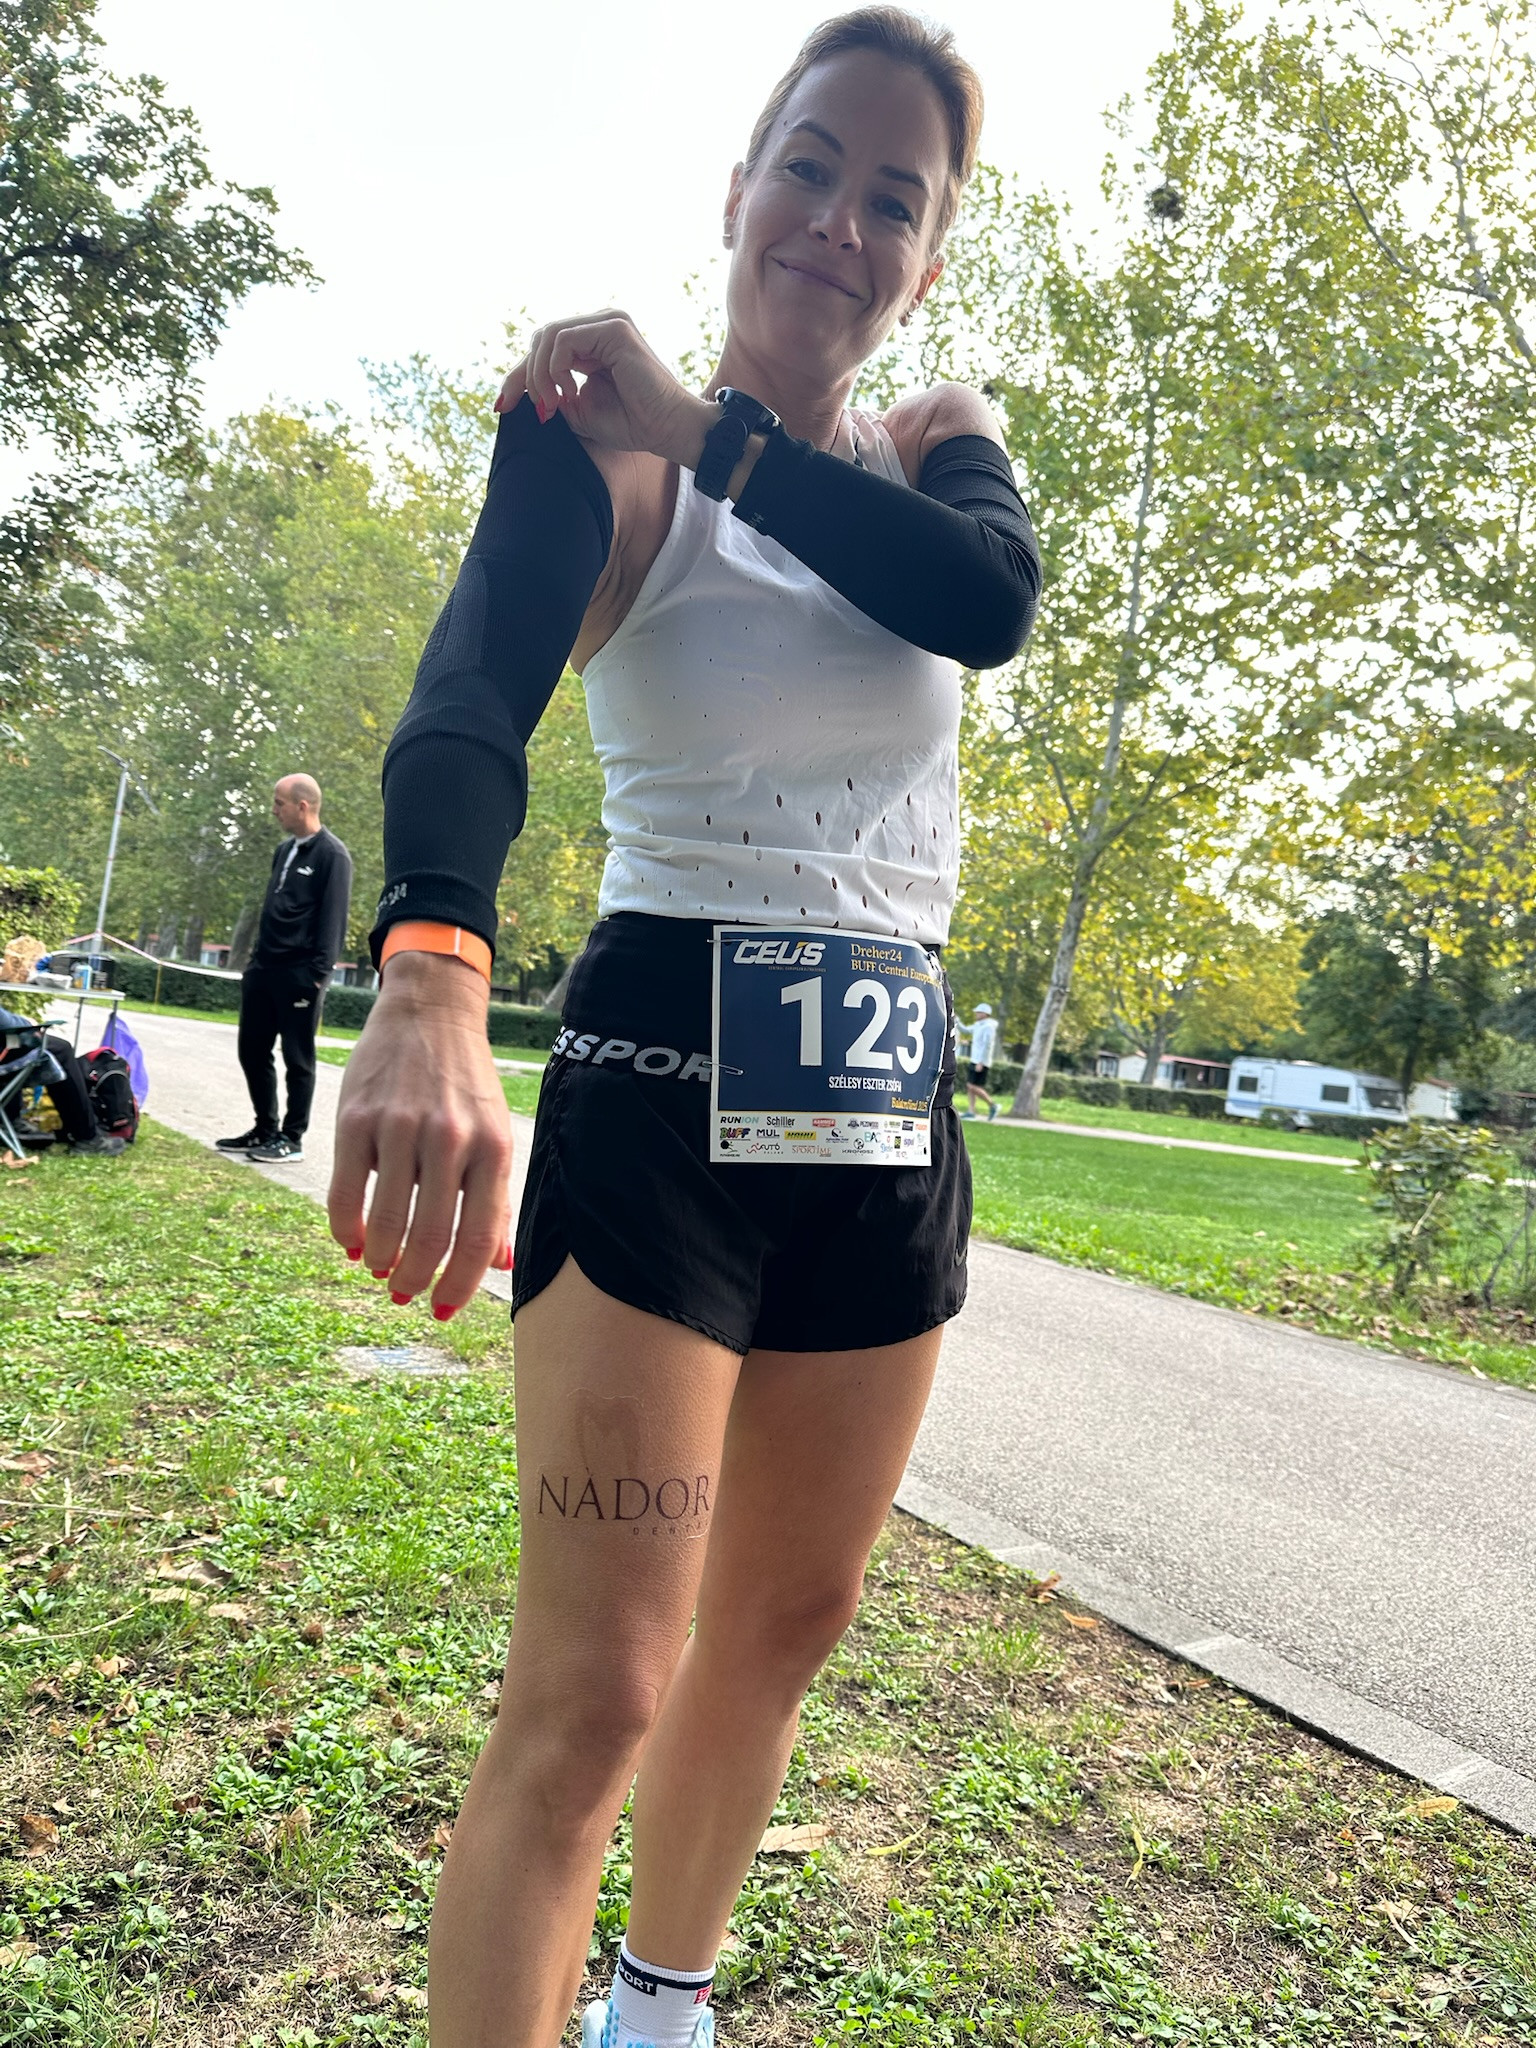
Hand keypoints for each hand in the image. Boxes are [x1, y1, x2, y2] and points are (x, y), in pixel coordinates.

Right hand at [328, 952, 513, 1317]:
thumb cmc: (467, 1086)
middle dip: (414, 1279)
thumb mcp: (494, 1135)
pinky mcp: (355, 1119)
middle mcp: (449, 1139)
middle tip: (405, 1294)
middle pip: (429, 1237)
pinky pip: (345, 1193)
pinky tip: (351, 1243)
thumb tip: (499, 1265)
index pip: (477, 1238)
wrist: (430, 1013)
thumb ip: (495, 1199)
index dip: (459, 1285)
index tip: (443, 1309)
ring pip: (384, 1222)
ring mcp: (400, 1128)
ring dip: (379, 1260)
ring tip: (379, 1269)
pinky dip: (345, 1230)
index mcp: (492, 1149)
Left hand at [495, 309, 709, 465]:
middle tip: (534, 409)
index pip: (544, 349)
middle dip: (524, 375)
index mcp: (592, 343)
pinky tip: (569, 393)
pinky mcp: (614, 328)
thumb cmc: (632, 424)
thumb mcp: (578, 411)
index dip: (518, 376)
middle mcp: (599, 326)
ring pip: (548, 336)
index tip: (502, 405)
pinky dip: (556, 369)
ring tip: (553, 405)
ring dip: (540, 375)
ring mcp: (608, 323)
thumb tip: (520, 392)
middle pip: (540, 338)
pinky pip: (564, 340)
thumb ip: (551, 394)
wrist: (666, 430)